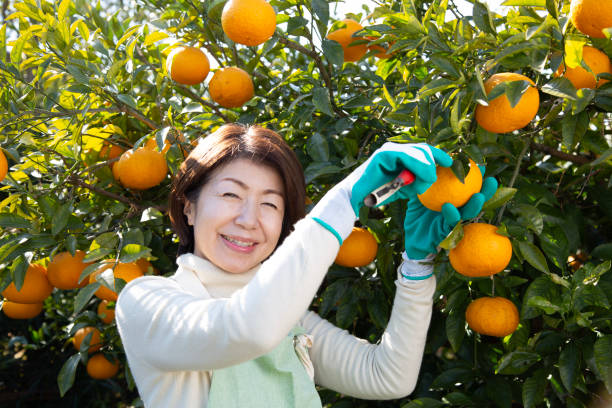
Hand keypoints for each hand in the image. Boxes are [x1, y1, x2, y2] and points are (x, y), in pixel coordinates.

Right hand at [309, 142, 450, 243]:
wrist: (356, 198)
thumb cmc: (378, 195)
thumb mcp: (403, 187)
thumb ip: (416, 181)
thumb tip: (434, 178)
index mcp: (401, 155)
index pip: (424, 150)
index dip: (438, 155)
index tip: (450, 164)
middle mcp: (395, 149)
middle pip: (424, 148)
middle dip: (433, 162)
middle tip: (432, 179)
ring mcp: (389, 150)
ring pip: (418, 151)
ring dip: (426, 167)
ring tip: (426, 182)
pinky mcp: (383, 154)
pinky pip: (407, 156)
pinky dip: (416, 166)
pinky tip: (420, 177)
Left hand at [403, 167, 497, 261]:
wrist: (411, 233)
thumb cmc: (417, 210)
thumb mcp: (420, 191)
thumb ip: (428, 177)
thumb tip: (434, 158)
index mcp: (455, 198)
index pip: (470, 187)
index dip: (478, 178)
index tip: (482, 166)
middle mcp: (459, 209)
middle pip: (476, 200)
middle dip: (487, 192)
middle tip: (492, 181)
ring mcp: (454, 221)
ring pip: (468, 213)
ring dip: (475, 205)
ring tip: (478, 196)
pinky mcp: (446, 232)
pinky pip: (451, 222)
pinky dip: (450, 214)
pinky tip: (448, 206)